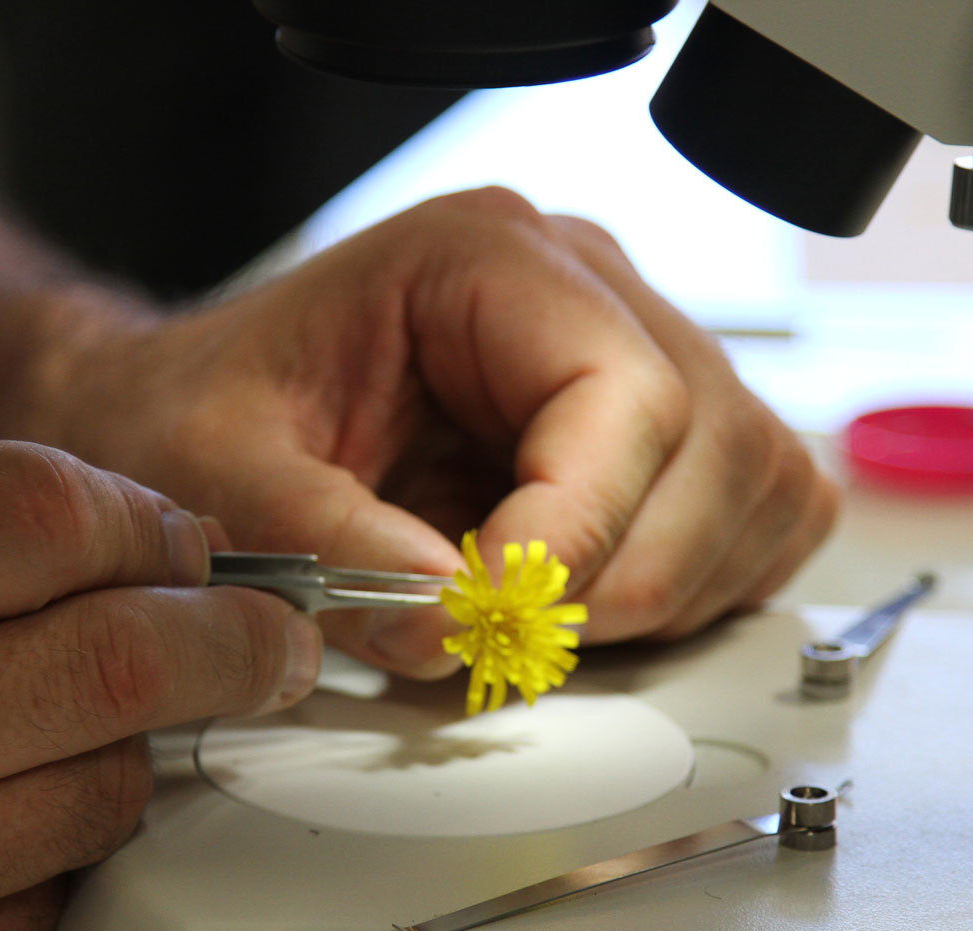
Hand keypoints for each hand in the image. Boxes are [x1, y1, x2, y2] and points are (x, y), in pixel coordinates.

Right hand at [0, 442, 319, 930]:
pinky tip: (9, 838)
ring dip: (136, 757)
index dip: (139, 518)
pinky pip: (67, 898)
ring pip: (111, 785)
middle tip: (274, 638)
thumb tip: (184, 545)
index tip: (187, 545)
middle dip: (235, 638)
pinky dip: (72, 860)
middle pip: (117, 654)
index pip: (29, 510)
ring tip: (76, 744)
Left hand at [40, 187, 836, 676]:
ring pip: (753, 483)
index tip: (495, 613)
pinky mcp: (665, 429)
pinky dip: (703, 582)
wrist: (213, 410)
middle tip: (507, 634)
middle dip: (622, 576)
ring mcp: (640, 351)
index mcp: (487, 254)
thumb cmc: (220, 409)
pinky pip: (759, 510)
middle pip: (714, 442)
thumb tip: (451, 614)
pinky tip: (595, 597)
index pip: (622, 389)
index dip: (580, 526)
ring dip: (664, 589)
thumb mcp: (222, 467)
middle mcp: (586, 289)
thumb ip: (325, 541)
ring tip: (536, 613)